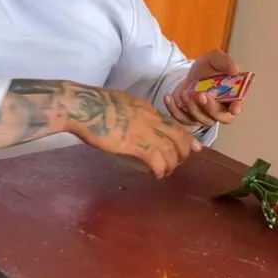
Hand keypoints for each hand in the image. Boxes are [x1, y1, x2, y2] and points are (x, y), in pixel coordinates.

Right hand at [62, 83, 200, 177]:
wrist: (83, 107)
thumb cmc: (93, 105)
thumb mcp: (120, 103)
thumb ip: (132, 113)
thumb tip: (134, 124)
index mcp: (146, 107)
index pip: (173, 123)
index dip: (185, 136)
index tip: (194, 146)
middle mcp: (151, 118)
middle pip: (179, 137)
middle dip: (183, 152)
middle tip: (179, 162)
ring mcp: (145, 130)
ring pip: (171, 150)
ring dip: (171, 164)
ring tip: (165, 172)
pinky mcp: (136, 144)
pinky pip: (157, 159)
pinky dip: (160, 169)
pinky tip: (156, 174)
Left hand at [165, 49, 244, 127]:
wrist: (189, 74)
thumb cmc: (207, 69)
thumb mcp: (214, 59)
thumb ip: (225, 62)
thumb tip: (235, 70)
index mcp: (231, 97)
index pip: (236, 108)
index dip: (236, 109)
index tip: (234, 108)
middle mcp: (219, 110)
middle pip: (219, 117)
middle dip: (210, 107)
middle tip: (201, 95)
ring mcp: (203, 117)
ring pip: (200, 120)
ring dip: (192, 107)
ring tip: (184, 92)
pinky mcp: (188, 118)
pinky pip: (181, 119)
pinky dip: (174, 109)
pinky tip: (169, 97)